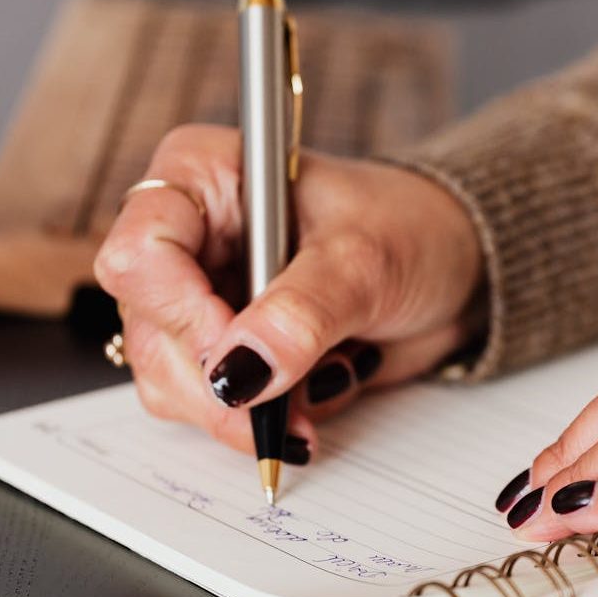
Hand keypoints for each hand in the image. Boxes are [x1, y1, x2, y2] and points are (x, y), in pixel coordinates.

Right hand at [94, 124, 482, 456]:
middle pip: (150, 331)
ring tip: (319, 389)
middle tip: (280, 408)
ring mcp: (202, 299)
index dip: (182, 314)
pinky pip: (212, 408)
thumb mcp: (364, 261)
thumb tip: (240, 372)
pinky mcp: (228, 351)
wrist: (456, 268)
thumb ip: (301, 313)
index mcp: (204, 178)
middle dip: (217, 384)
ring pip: (171, 381)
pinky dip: (265, 419)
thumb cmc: (412, 229)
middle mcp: (189, 237)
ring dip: (243, 410)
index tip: (242, 358)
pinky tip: (317, 391)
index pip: (141, 251)